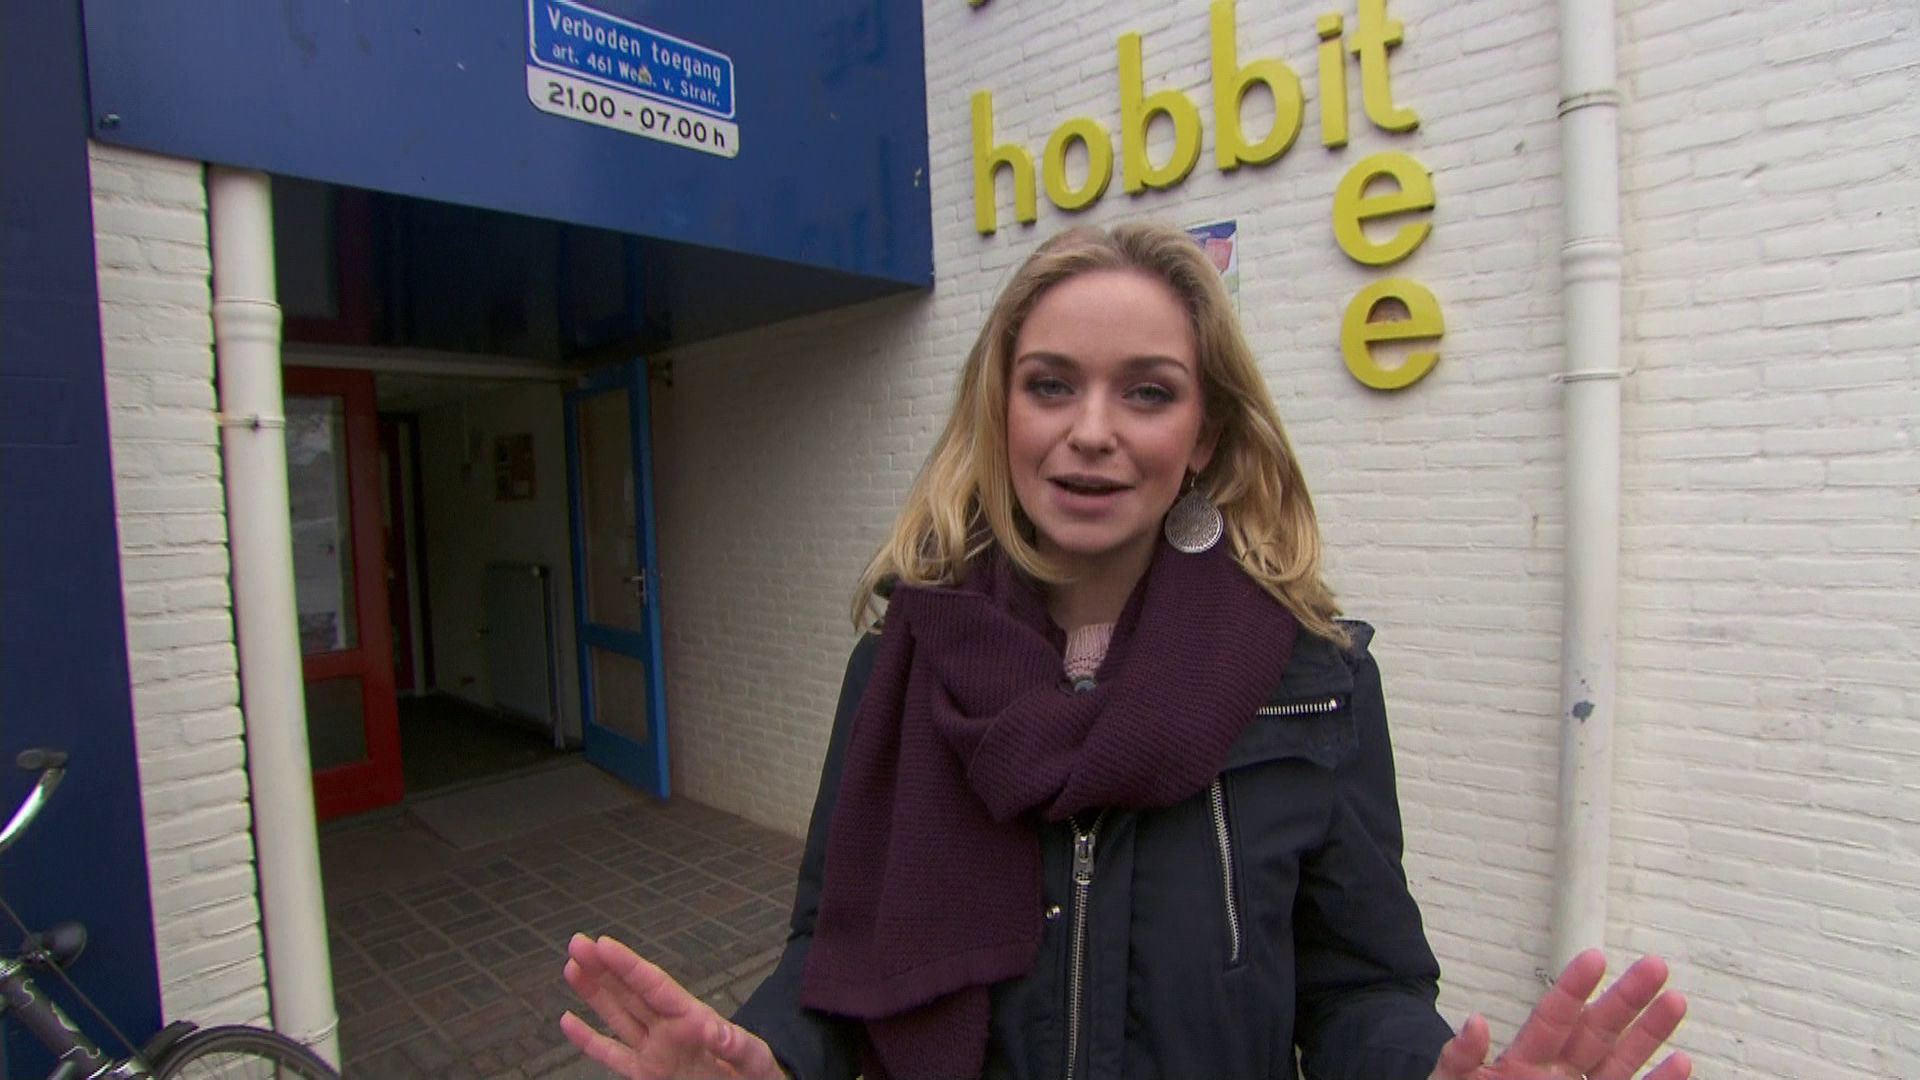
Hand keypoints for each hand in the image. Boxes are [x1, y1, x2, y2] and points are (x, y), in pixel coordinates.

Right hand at [560, 933, 784, 1079]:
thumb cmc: (757, 1074)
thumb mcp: (755, 1059)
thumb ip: (736, 1045)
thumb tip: (716, 1031)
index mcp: (692, 1018)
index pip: (654, 986)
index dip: (628, 965)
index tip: (603, 943)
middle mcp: (667, 1030)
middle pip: (630, 993)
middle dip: (603, 968)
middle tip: (576, 942)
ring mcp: (654, 1052)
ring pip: (617, 1016)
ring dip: (594, 993)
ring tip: (571, 967)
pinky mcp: (646, 1075)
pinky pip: (612, 1055)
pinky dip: (589, 1040)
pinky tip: (568, 1021)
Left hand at [1429, 949, 1689, 1079]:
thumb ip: (1462, 1057)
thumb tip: (1475, 1022)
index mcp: (1523, 1060)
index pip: (1553, 1016)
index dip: (1574, 988)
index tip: (1595, 958)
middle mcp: (1558, 1074)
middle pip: (1596, 1030)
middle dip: (1626, 998)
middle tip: (1655, 965)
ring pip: (1620, 1061)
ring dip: (1649, 1034)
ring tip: (1676, 1000)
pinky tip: (1681, 1063)